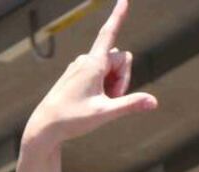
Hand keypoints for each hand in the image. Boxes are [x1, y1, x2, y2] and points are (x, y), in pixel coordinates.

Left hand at [24, 0, 156, 149]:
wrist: (45, 128)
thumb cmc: (72, 119)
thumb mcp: (104, 113)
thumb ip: (130, 104)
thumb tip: (153, 103)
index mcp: (93, 63)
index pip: (109, 32)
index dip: (118, 16)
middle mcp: (85, 60)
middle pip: (119, 59)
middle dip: (122, 79)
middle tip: (112, 101)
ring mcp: (79, 67)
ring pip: (109, 67)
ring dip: (112, 84)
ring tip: (99, 104)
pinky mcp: (75, 75)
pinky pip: (98, 73)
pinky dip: (102, 86)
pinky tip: (91, 102)